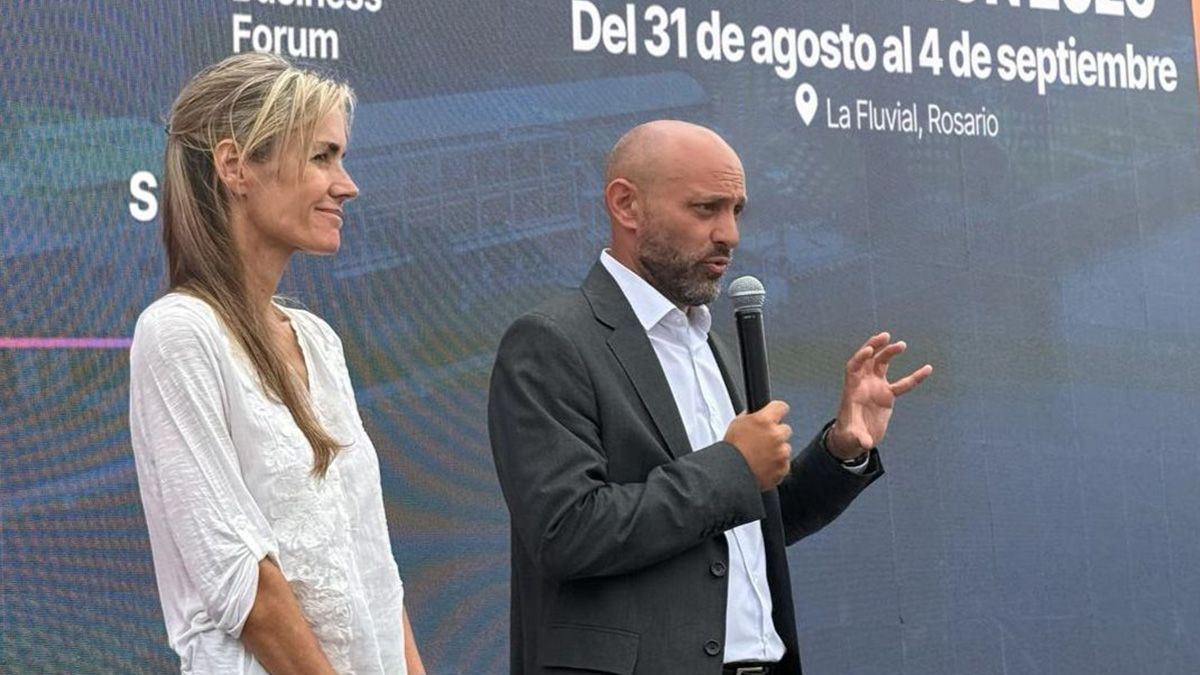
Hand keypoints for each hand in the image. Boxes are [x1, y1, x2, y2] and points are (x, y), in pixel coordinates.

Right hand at [724, 400, 792, 489]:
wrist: (730, 475)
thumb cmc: (731, 451)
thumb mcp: (736, 424)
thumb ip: (750, 417)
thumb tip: (756, 414)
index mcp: (764, 421)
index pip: (781, 407)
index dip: (777, 411)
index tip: (775, 415)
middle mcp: (776, 435)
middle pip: (785, 429)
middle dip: (776, 434)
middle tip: (762, 441)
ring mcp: (781, 452)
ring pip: (785, 448)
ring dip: (777, 451)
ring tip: (760, 456)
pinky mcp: (783, 468)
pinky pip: (784, 464)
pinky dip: (777, 465)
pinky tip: (763, 466)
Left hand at [827, 332, 931, 459]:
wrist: (855, 438)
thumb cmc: (849, 435)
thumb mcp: (853, 437)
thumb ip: (859, 438)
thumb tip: (866, 445)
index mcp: (852, 390)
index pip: (853, 367)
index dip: (860, 358)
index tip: (868, 350)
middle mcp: (863, 384)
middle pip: (867, 360)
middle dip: (874, 346)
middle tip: (885, 336)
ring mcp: (876, 387)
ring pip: (882, 364)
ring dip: (889, 353)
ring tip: (901, 344)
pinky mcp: (887, 395)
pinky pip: (903, 384)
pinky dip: (915, 377)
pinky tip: (928, 369)